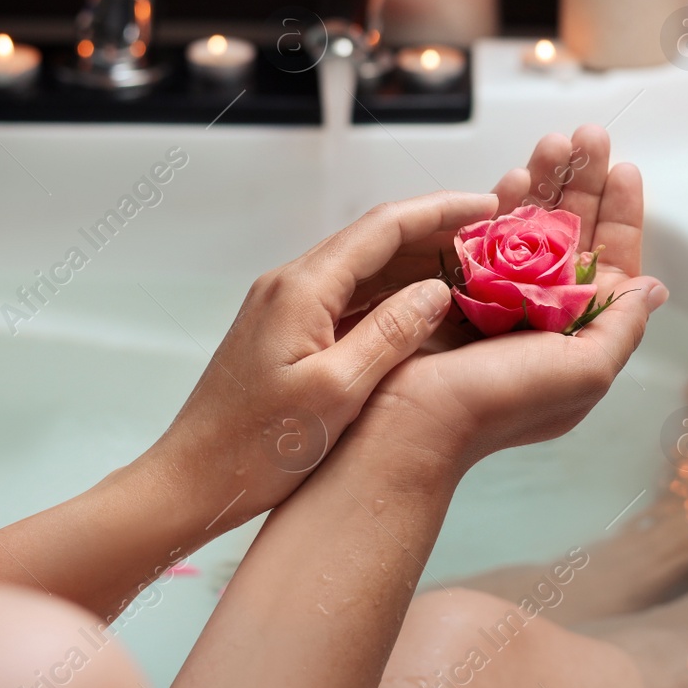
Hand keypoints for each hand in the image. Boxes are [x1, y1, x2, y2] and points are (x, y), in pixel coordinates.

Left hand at [146, 190, 497, 530]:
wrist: (191, 481)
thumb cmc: (255, 449)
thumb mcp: (336, 393)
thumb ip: (390, 334)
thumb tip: (437, 290)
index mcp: (302, 289)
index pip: (384, 227)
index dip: (442, 211)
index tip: (490, 206)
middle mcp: (291, 285)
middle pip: (375, 239)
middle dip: (436, 232)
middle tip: (495, 239)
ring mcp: (286, 307)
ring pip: (364, 268)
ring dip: (417, 263)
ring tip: (473, 269)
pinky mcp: (286, 332)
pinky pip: (350, 298)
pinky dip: (392, 295)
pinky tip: (425, 311)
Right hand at [355, 126, 667, 474]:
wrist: (408, 424)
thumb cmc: (498, 406)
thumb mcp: (586, 373)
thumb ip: (622, 328)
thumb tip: (653, 289)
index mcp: (578, 337)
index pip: (609, 264)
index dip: (619, 215)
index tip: (624, 170)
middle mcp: (541, 316)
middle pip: (571, 234)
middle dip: (581, 182)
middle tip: (587, 136)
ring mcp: (497, 300)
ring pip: (528, 227)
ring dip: (542, 183)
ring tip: (549, 142)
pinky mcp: (454, 289)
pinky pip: (482, 236)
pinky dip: (498, 204)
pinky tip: (510, 178)